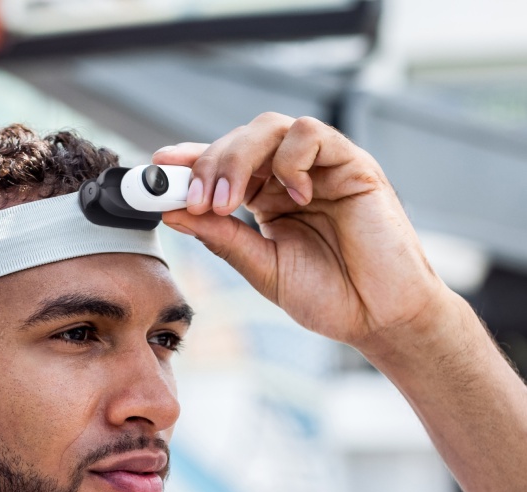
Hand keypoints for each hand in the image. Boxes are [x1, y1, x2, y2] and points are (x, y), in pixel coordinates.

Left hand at [153, 113, 450, 354]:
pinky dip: (290, 160)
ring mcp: (320, 168)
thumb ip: (222, 239)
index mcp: (265, 200)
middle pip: (239, 141)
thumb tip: (173, 213)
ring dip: (238, 159)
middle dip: (208, 165)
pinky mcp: (352, 164)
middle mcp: (289, 178)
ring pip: (269, 128)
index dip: (189, 162)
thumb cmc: (329, 296)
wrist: (379, 317)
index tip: (156, 169)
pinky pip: (312, 135)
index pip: (221, 167)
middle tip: (193, 200)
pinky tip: (292, 198)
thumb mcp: (262, 268)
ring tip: (226, 203)